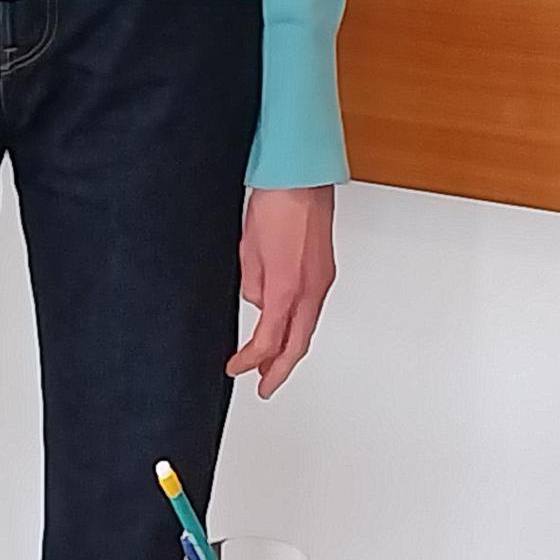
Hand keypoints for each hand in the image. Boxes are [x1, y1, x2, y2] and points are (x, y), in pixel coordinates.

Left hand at [228, 185, 336, 399]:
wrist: (301, 174)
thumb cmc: (275, 202)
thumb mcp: (248, 250)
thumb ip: (252, 283)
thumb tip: (257, 300)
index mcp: (288, 289)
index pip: (269, 341)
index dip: (251, 361)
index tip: (236, 368)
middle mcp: (311, 288)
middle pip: (297, 343)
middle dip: (279, 369)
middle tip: (264, 385)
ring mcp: (321, 278)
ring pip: (307, 326)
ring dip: (290, 348)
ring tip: (273, 361)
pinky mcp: (323, 268)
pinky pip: (311, 307)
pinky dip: (298, 324)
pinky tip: (287, 324)